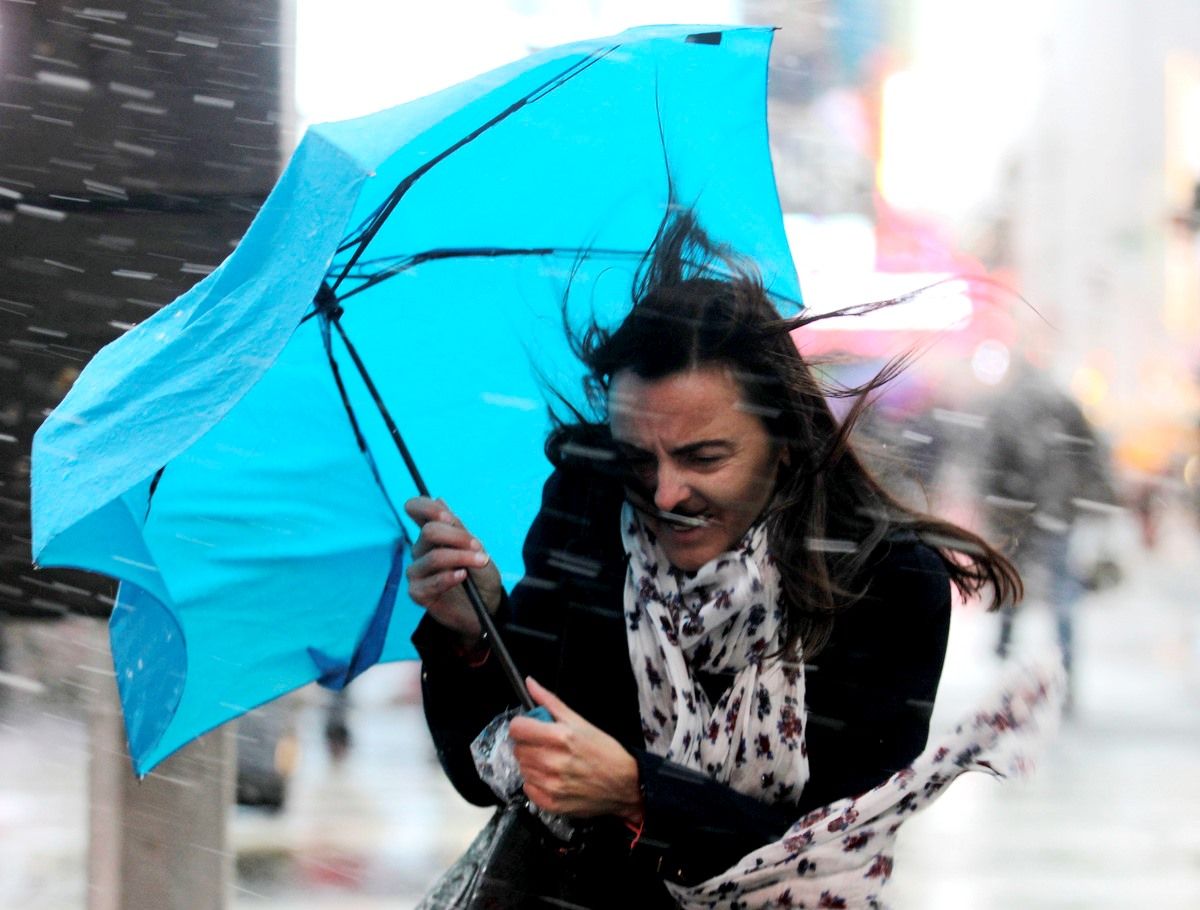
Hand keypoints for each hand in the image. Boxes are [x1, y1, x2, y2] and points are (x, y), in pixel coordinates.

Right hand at [404, 497, 502, 644]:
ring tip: (480, 562)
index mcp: (433, 534)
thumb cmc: (481, 576)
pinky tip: (462, 576)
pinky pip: (430, 582)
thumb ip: (459, 529)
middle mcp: (420, 550)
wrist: (487, 608)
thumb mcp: (477, 550)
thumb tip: (440, 499)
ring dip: (460, 557)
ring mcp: (417, 571)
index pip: (415, 509)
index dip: (426, 507)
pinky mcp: (417, 593)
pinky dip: (448, 577)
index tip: (448, 517)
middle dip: (458, 536)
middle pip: (429, 532)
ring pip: (433, 557)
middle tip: (479, 547)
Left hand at [509, 677, 643, 823]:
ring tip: (551, 761)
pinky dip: (535, 782)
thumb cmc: (604, 749)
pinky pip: (528, 788)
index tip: (531, 728)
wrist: (625, 784)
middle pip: (517, 749)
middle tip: (545, 745)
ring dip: (532, 763)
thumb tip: (529, 682)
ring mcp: (550, 785)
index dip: (522, 726)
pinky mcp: (551, 804)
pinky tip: (551, 778)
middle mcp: (552, 761)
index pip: (517, 728)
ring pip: (522, 768)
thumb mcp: (580, 721)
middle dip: (528, 744)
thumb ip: (550, 702)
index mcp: (560, 736)